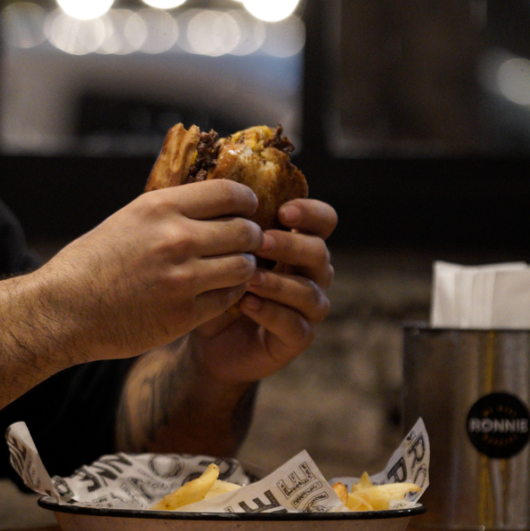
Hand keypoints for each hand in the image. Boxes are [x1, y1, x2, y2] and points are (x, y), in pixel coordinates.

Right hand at [37, 179, 263, 362]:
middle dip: (251, 236)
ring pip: (243, 266)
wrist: (64, 310)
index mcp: (160, 208)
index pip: (228, 193)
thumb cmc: (92, 263)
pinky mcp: (183, 314)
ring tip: (235, 268)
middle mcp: (175, 239)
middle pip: (244, 230)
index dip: (247, 200)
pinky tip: (219, 291)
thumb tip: (211, 199)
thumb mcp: (127, 219)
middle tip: (248, 242)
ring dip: (244, 267)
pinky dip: (230, 294)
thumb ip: (169, 210)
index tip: (248, 208)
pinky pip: (228, 298)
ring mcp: (182, 279)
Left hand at [189, 198, 336, 383]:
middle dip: (290, 245)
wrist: (206, 339)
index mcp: (298, 246)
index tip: (283, 210)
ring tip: (249, 277)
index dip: (311, 213)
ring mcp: (308, 309)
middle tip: (259, 241)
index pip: (323, 221)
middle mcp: (311, 275)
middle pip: (319, 253)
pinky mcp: (297, 338)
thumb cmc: (216, 288)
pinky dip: (272, 313)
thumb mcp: (219, 254)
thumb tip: (213, 191)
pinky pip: (295, 325)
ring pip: (309, 291)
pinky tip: (248, 304)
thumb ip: (227, 228)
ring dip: (278, 282)